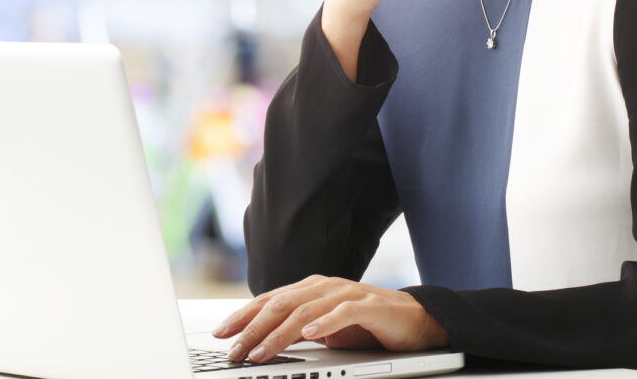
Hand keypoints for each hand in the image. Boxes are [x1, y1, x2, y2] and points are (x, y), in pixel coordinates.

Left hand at [211, 275, 448, 364]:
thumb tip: (264, 342)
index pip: (271, 300)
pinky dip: (325, 323)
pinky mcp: (369, 305)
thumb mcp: (327, 330)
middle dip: (253, 328)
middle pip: (281, 304)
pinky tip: (310, 334)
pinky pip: (344, 312)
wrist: (415, 320)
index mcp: (312, 289)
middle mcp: (326, 286)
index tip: (221, 333)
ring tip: (260, 351)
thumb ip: (299, 330)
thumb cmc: (369, 325)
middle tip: (234, 349)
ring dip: (279, 333)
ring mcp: (347, 292)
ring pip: (305, 310)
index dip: (244, 315)